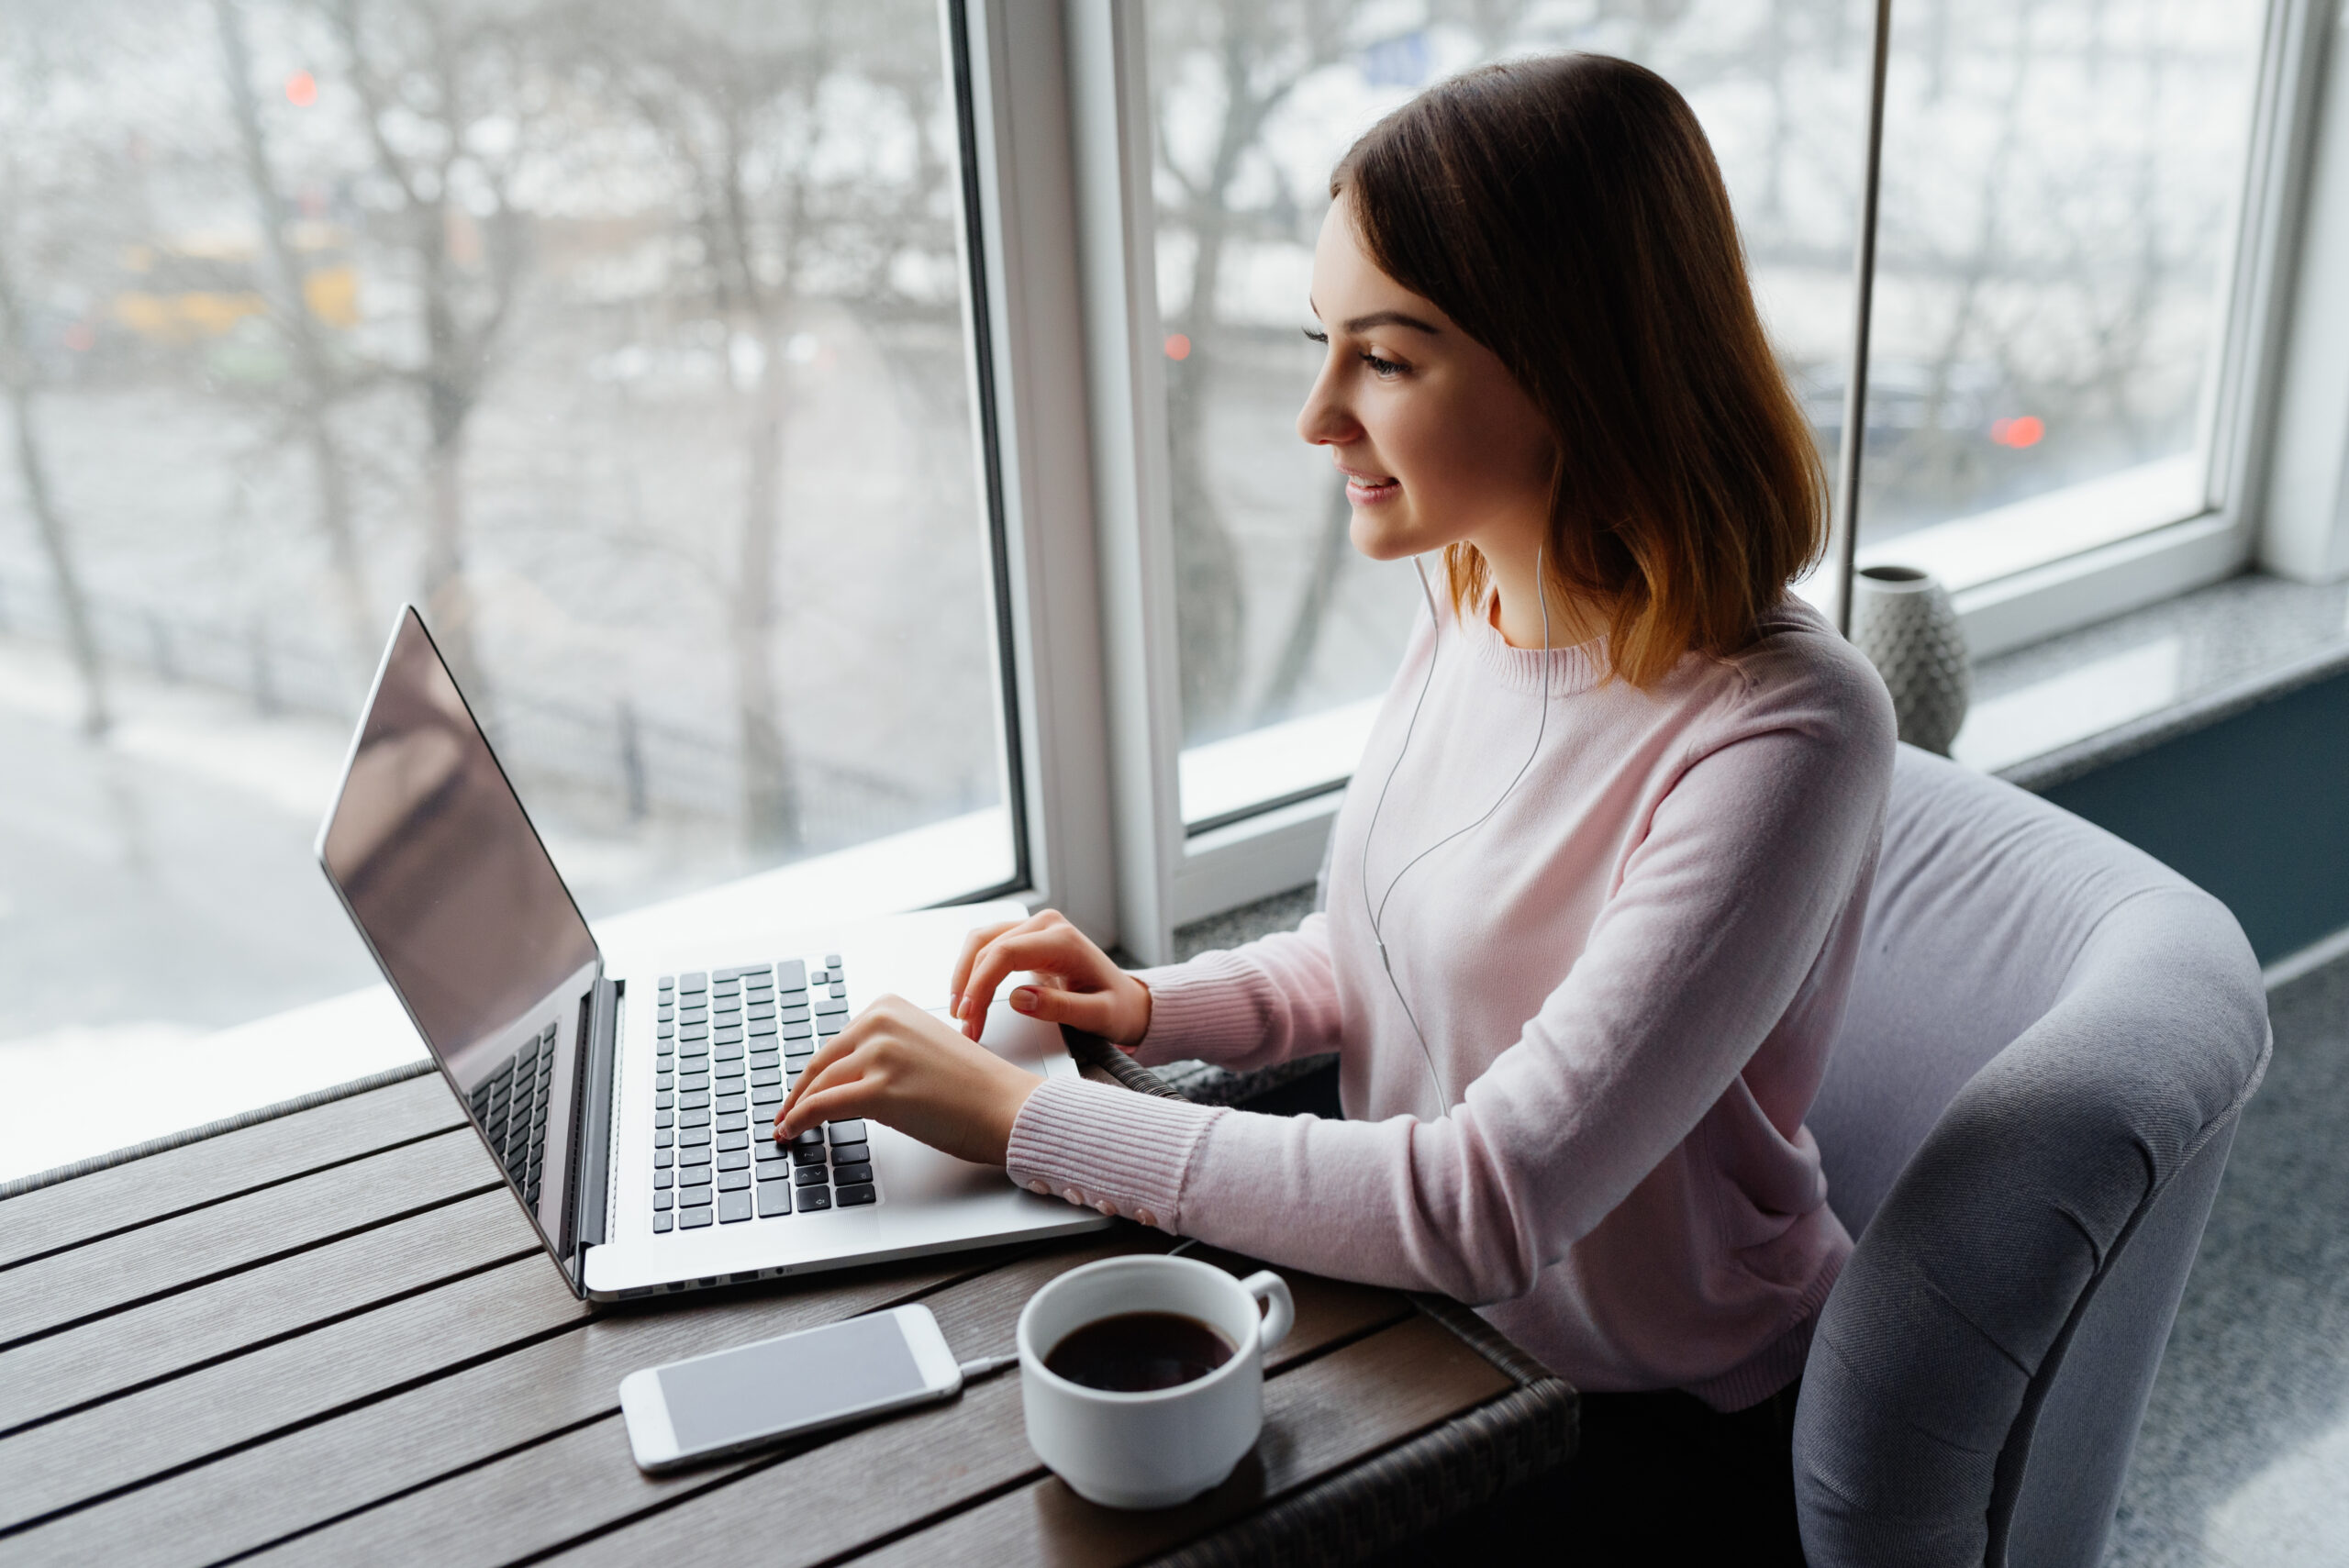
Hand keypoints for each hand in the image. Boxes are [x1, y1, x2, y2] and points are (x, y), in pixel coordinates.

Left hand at [774, 994, 1042, 1166]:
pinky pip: (823, 1106)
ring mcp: (880, 1055)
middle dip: (800, 1091)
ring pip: (818, 1085)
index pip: (838, 1041)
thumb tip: (849, 1076)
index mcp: (892, 1007)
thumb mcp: (925, 1047)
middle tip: (786, 1111)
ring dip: (796, 1109)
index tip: (803, 1088)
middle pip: (822, 1061)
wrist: (1008, 1107)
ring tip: (788, 1126)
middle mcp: (882, 1022)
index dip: (817, 1071)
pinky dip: (800, 1120)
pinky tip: (792, 1131)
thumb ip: (888, 1050)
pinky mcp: (879, 1091)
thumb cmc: (976, 1087)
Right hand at [949, 909, 1151, 1045]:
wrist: (1127, 999)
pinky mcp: (1025, 938)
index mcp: (1064, 940)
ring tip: (961, 1013)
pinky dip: (971, 969)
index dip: (981, 983)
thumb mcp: (1099, 1015)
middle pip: (988, 946)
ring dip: (964, 976)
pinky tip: (968, 995)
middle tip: (966, 1026)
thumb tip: (1018, 998)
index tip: (970, 1015)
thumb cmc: (1117, 1007)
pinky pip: (987, 945)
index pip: (1006, 952)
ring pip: (981, 941)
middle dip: (969, 988)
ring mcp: (1034, 928)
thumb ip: (1061, 1007)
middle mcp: (1046, 925)